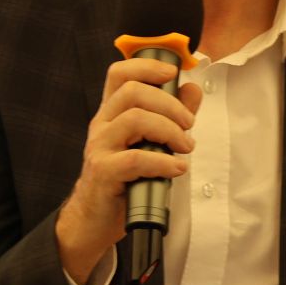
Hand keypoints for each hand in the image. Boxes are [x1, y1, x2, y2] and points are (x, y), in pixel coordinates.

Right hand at [54, 57, 201, 283]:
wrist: (94, 219)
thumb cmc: (123, 179)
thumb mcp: (149, 143)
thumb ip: (171, 115)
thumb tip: (192, 90)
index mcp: (111, 113)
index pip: (120, 73)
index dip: (146, 65)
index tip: (172, 73)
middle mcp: (102, 124)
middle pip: (132, 91)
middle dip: (169, 103)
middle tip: (189, 124)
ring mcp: (100, 147)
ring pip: (134, 119)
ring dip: (170, 130)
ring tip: (185, 147)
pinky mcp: (103, 172)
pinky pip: (136, 158)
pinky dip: (163, 161)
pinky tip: (177, 168)